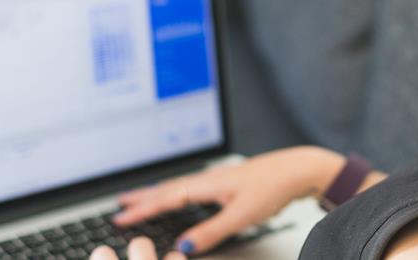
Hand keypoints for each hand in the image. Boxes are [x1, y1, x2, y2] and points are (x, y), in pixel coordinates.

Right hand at [90, 145, 342, 257]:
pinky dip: (175, 193)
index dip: (142, 210)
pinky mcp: (227, 182)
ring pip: (179, 187)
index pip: (166, 198)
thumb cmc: (273, 187)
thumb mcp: (241, 216)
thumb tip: (183, 248)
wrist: (297, 169)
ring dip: (157, 194)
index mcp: (206, 185)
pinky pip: (191, 187)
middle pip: (167, 189)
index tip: (121, 218)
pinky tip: (179, 197)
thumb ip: (211, 232)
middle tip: (120, 205)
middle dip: (143, 198)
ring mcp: (217, 179)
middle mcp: (208, 179)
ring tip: (141, 198)